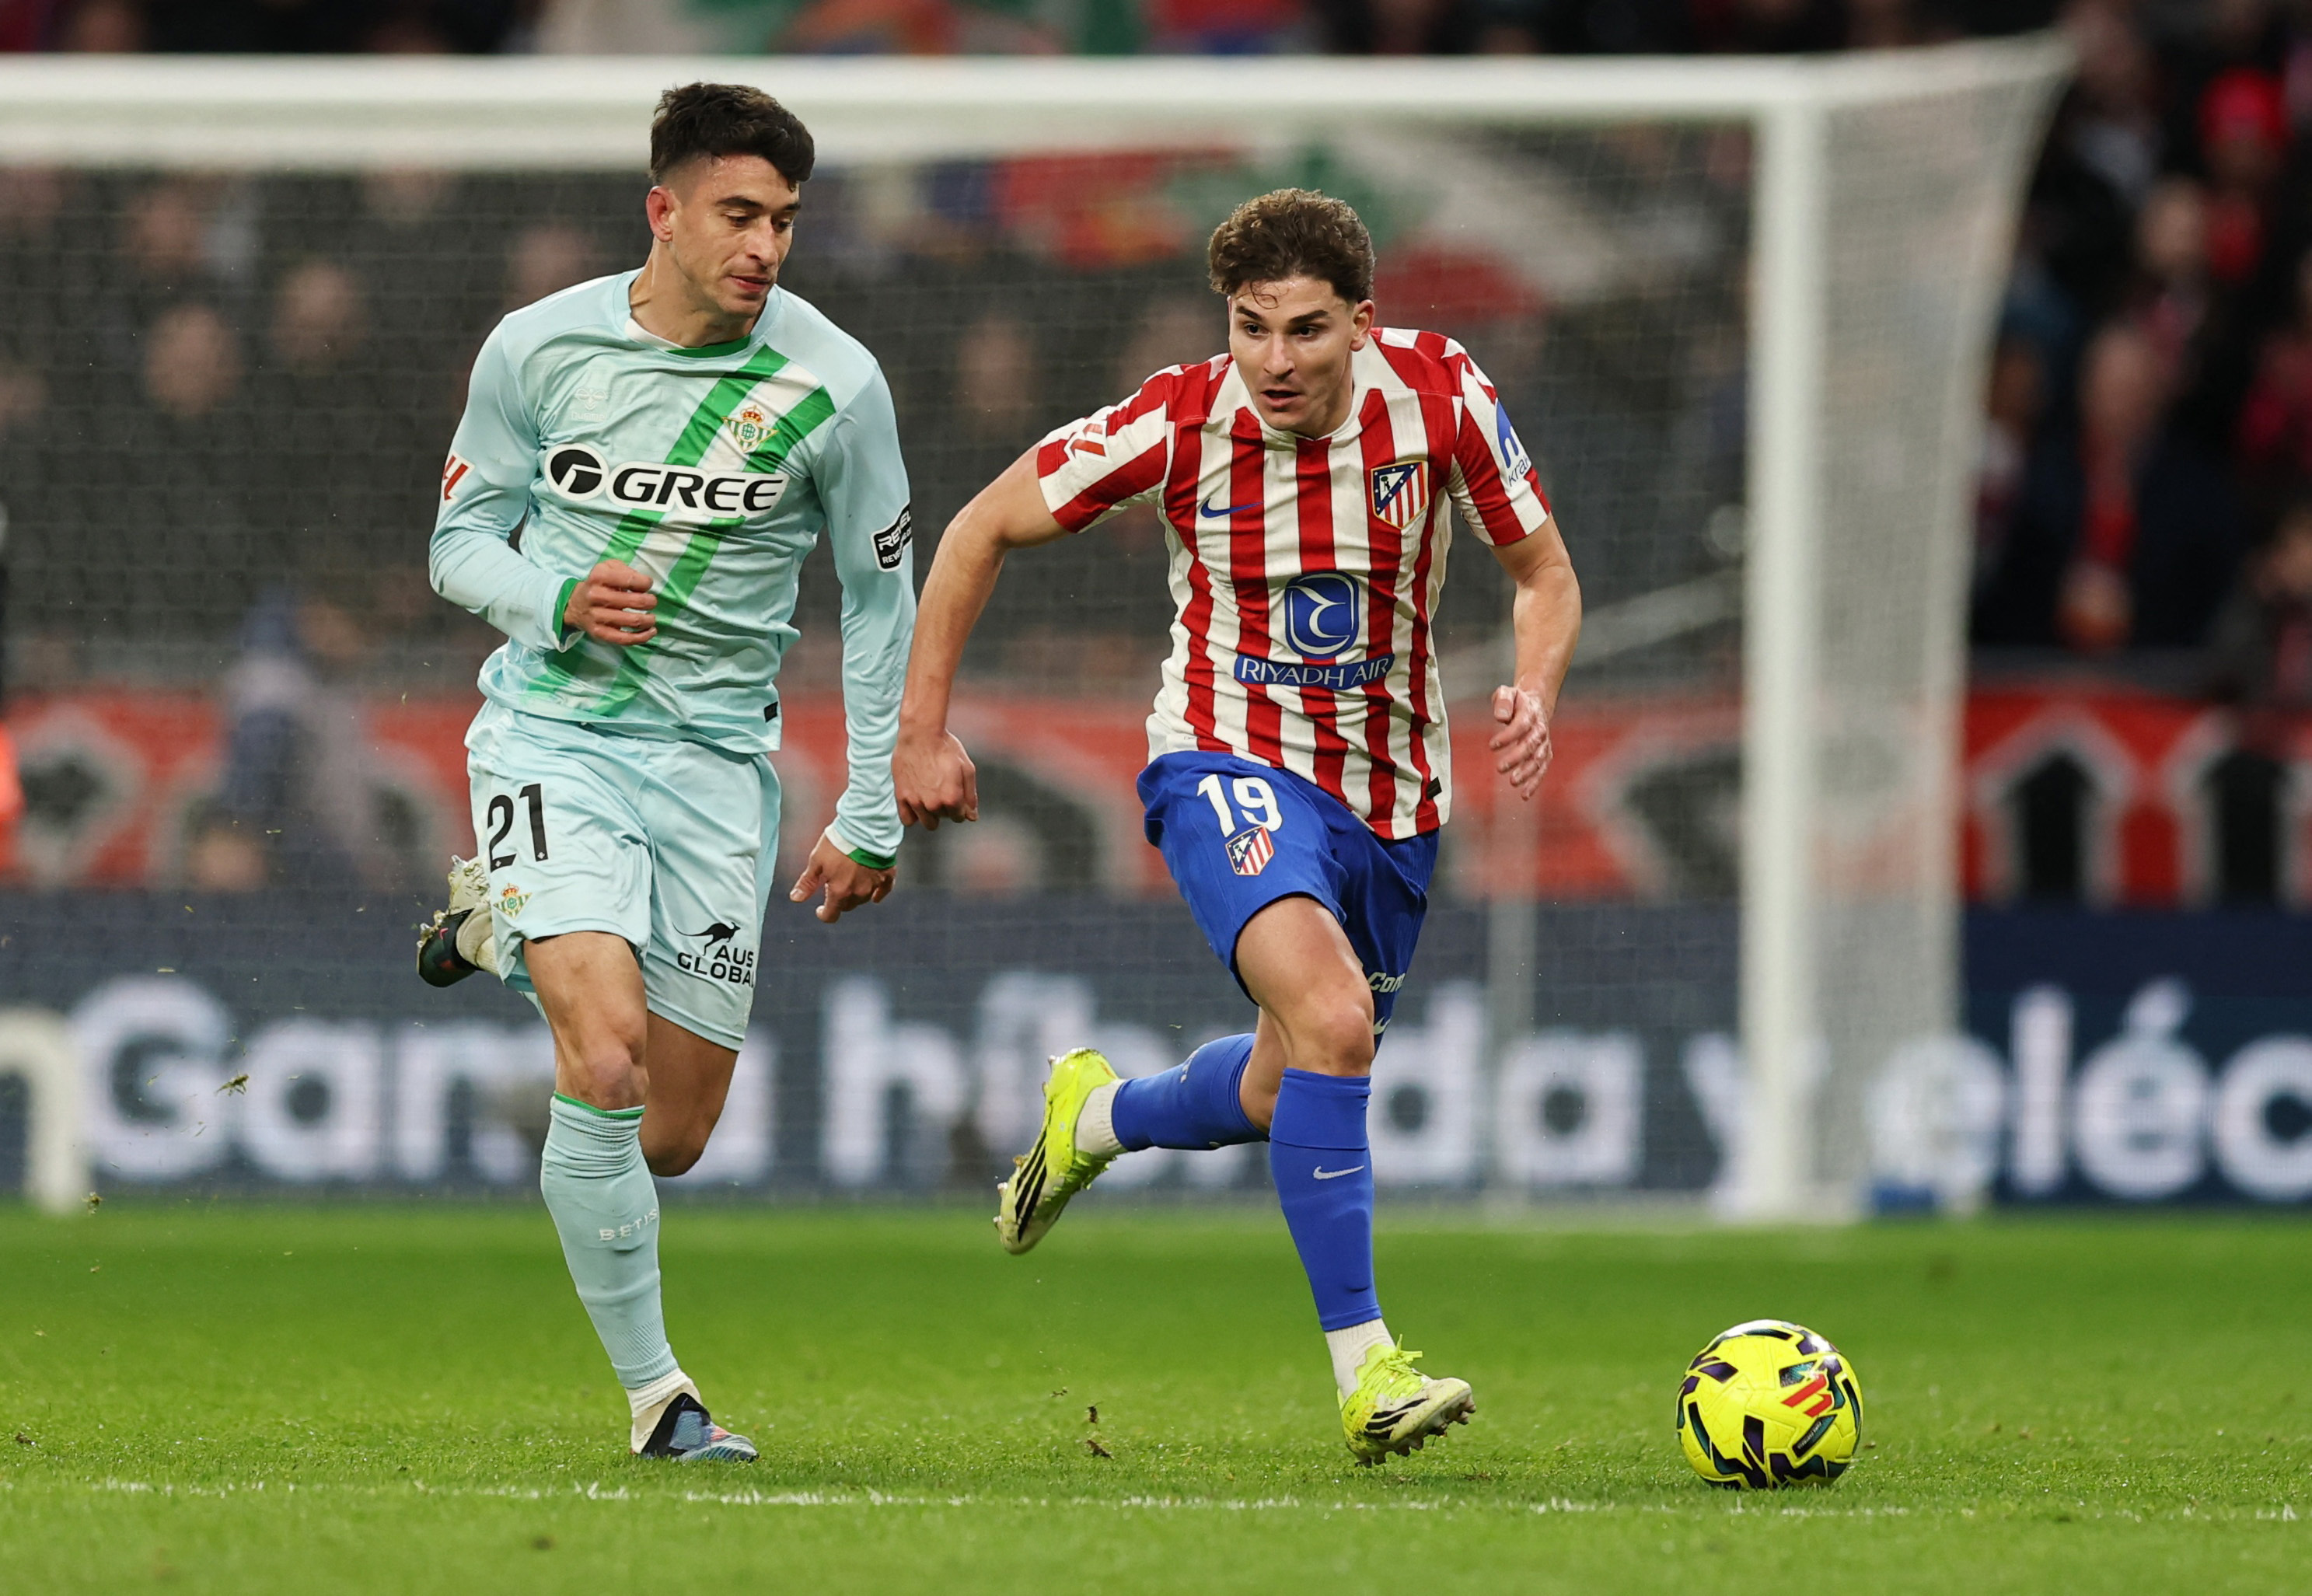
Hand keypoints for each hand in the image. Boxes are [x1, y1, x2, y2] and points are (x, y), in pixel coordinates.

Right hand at [565, 559, 657, 646]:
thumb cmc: (599, 584)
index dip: (645, 583)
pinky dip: (642, 637)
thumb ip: (627, 570)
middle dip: (650, 602)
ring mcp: (596, 616)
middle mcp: (596, 595)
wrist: (575, 605)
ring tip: (651, 617)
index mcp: (599, 576)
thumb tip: (644, 583)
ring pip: (632, 621)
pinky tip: (651, 631)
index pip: (630, 580)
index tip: (647, 585)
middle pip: (634, 601)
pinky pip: (625, 639)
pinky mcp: (599, 632)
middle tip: (651, 602)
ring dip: (648, 620)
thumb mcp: (608, 567)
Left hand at [788, 831, 893, 923]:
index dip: (824, 914)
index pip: (831, 914)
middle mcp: (858, 892)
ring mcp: (874, 885)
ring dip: (855, 895)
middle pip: (847, 906)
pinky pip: (883, 891)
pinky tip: (875, 894)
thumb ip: (808, 882)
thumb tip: (795, 898)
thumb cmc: (838, 842)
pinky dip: (878, 894)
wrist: (865, 827)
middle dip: (839, 901)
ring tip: (851, 882)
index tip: (820, 909)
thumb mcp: (817, 860)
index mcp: (839, 891)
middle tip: (834, 887)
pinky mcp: (886, 876)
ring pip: (863, 899)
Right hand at [894, 726, 977, 830]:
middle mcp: (934, 804)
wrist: (920, 734)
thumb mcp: (966, 768)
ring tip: (930, 795)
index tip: (955, 793)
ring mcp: (916, 802)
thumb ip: (970, 795)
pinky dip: (913, 815)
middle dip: (946, 809)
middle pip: (944, 818)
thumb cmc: (946, 748)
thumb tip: (972, 817)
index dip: (960, 807)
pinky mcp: (901, 796)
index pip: (960, 817)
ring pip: (927, 822)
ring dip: (931, 813)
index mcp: (952, 798)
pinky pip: (907, 820)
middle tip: (942, 789)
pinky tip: (917, 803)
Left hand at [1489, 683, 1552, 800]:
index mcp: (1530, 712)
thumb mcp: (1507, 692)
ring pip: (1538, 759)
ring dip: (1526, 773)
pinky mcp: (1544, 754)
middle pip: (1530, 745)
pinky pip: (1542, 769)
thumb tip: (1500, 717)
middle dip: (1516, 758)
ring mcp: (1544, 743)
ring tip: (1513, 782)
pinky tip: (1524, 795)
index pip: (1521, 725)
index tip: (1492, 745)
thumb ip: (1503, 701)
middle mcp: (1540, 729)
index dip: (1508, 736)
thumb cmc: (1516, 700)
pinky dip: (1534, 782)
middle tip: (1500, 768)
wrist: (1536, 704)